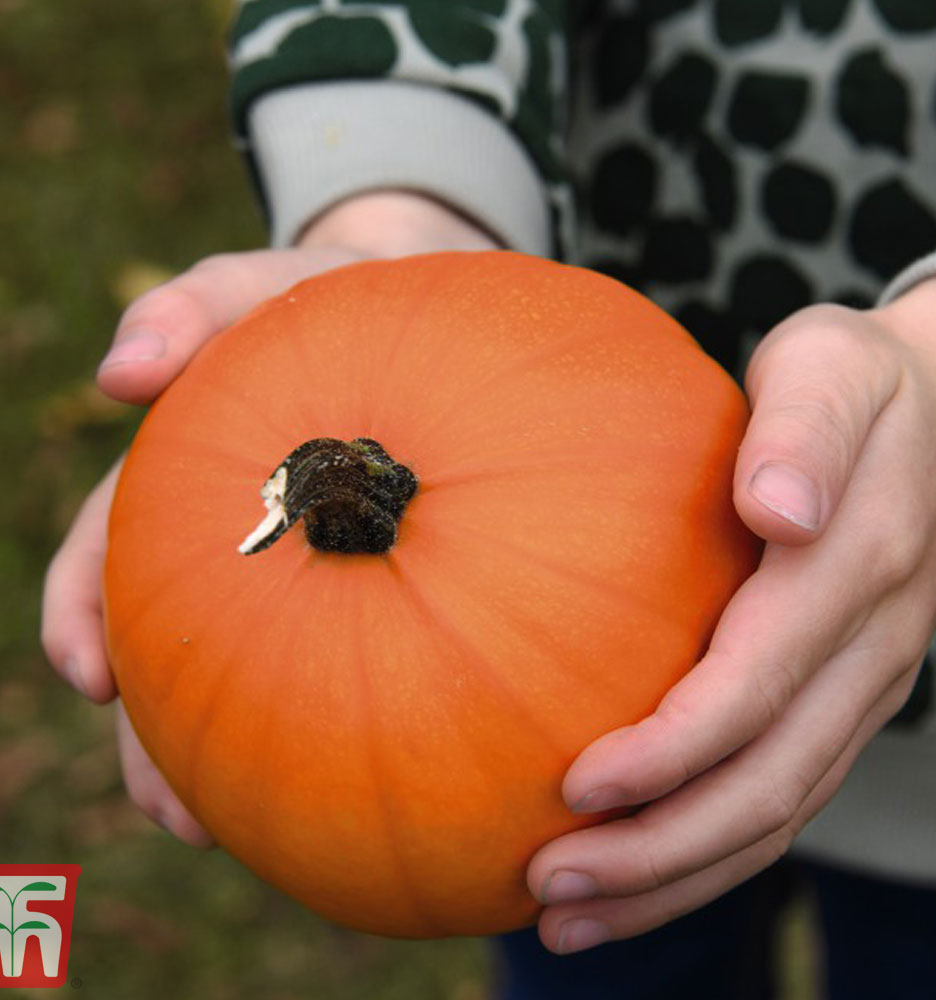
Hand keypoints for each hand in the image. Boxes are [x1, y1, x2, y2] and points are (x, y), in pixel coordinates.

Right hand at [40, 193, 496, 843]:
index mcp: (186, 476)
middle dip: (157, 737)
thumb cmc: (334, 296)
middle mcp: (227, 532)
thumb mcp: (265, 285)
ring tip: (236, 830)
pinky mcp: (364, 576)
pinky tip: (361, 776)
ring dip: (226, 759)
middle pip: (169, 647)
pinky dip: (327, 718)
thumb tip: (116, 373)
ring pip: (243, 675)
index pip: (110, 551)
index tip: (88, 678)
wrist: (425, 307)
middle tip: (175, 813)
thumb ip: (193, 308)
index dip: (84, 614)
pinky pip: (343, 655)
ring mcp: (296, 561)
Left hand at [527, 279, 935, 953]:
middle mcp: (868, 651)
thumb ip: (805, 435)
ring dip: (674, 878)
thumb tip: (780, 509)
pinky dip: (704, 849)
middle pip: (766, 785)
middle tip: (550, 889)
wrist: (926, 406)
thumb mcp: (824, 373)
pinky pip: (777, 793)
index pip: (755, 690)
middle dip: (659, 851)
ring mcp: (860, 685)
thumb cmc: (845, 381)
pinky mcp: (838, 697)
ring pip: (774, 814)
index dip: (672, 752)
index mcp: (854, 574)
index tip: (573, 787)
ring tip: (569, 918)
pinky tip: (631, 872)